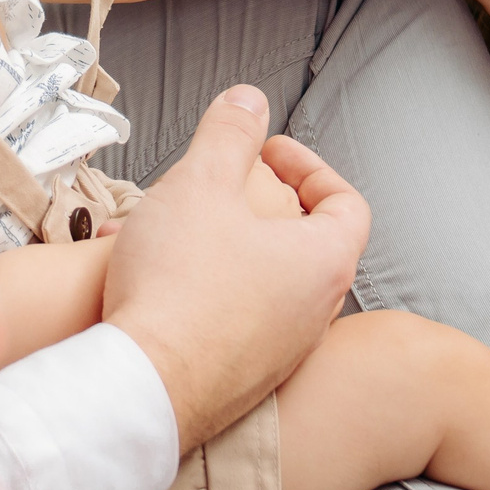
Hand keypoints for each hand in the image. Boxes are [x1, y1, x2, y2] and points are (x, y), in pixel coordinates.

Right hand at [102, 86, 368, 448]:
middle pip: (304, 244)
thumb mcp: (201, 183)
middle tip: (217, 188)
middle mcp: (316, 313)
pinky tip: (154, 284)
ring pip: (261, 285)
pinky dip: (203, 294)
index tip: (265, 153)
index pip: (345, 201)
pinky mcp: (243, 384)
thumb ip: (229, 134)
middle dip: (255, 207)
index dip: (308, 167)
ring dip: (221, 250)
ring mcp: (282, 355)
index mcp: (324, 261)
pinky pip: (233, 325)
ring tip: (169, 233)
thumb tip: (249, 100)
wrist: (144, 389)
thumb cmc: (180, 286)